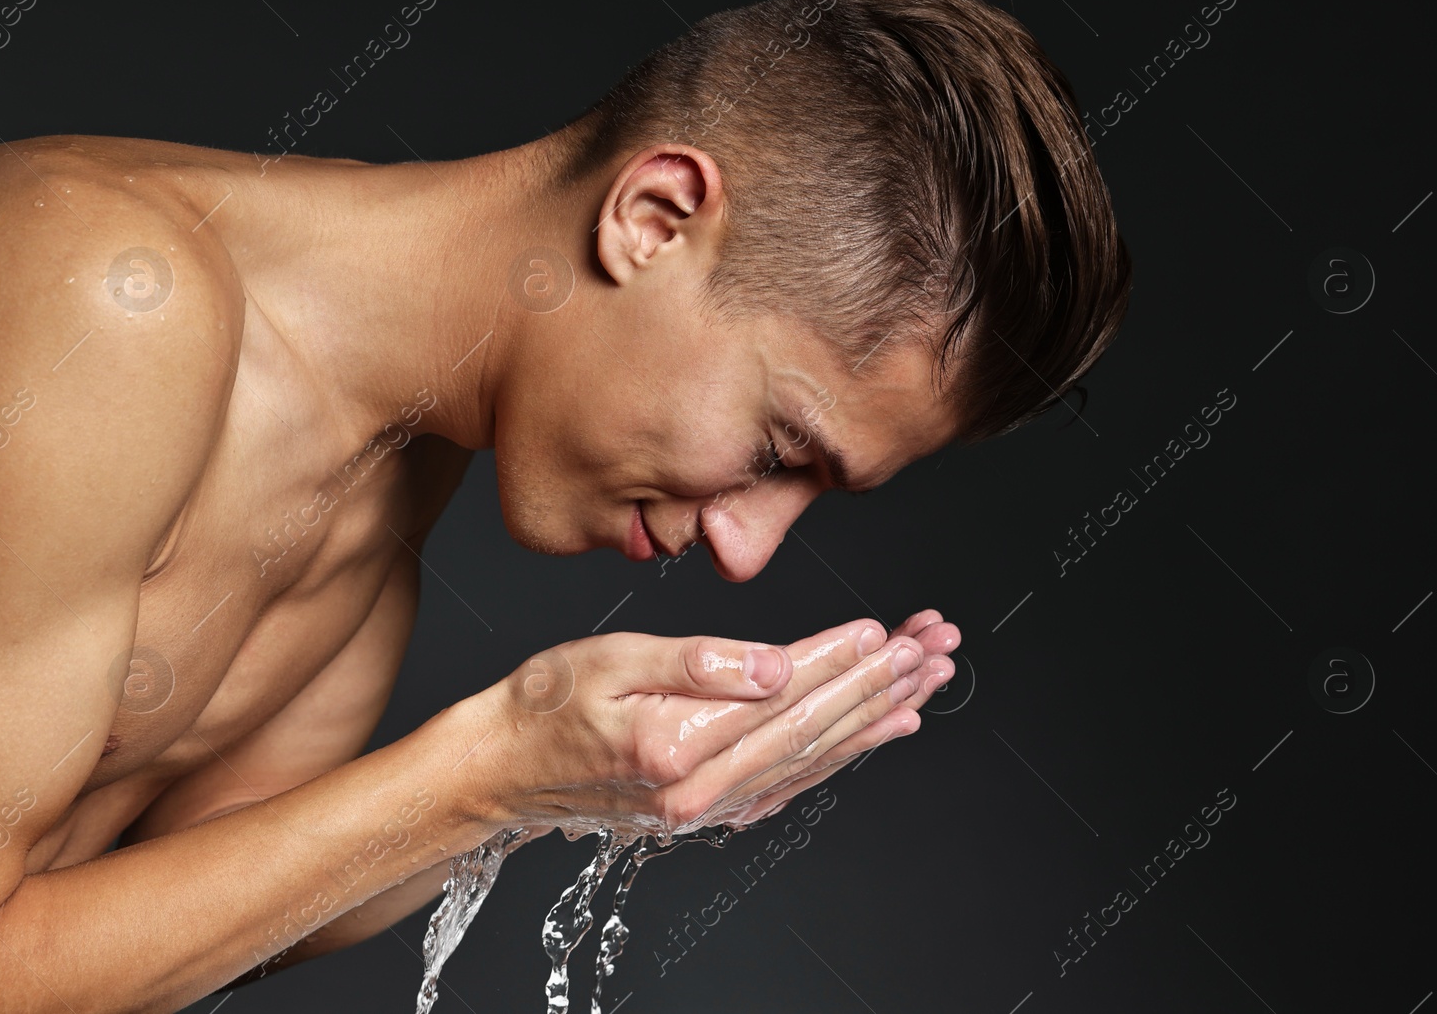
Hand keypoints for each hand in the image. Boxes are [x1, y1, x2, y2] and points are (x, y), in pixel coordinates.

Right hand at [473, 615, 944, 834]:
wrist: (499, 769)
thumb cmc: (543, 704)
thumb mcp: (609, 662)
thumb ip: (696, 663)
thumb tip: (776, 666)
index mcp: (678, 745)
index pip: (784, 696)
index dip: (840, 660)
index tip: (888, 630)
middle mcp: (703, 789)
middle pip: (813, 730)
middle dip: (881, 685)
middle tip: (936, 646)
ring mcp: (710, 806)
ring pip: (814, 756)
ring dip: (877, 716)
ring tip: (929, 680)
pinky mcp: (710, 806)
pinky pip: (793, 779)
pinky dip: (843, 752)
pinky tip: (879, 729)